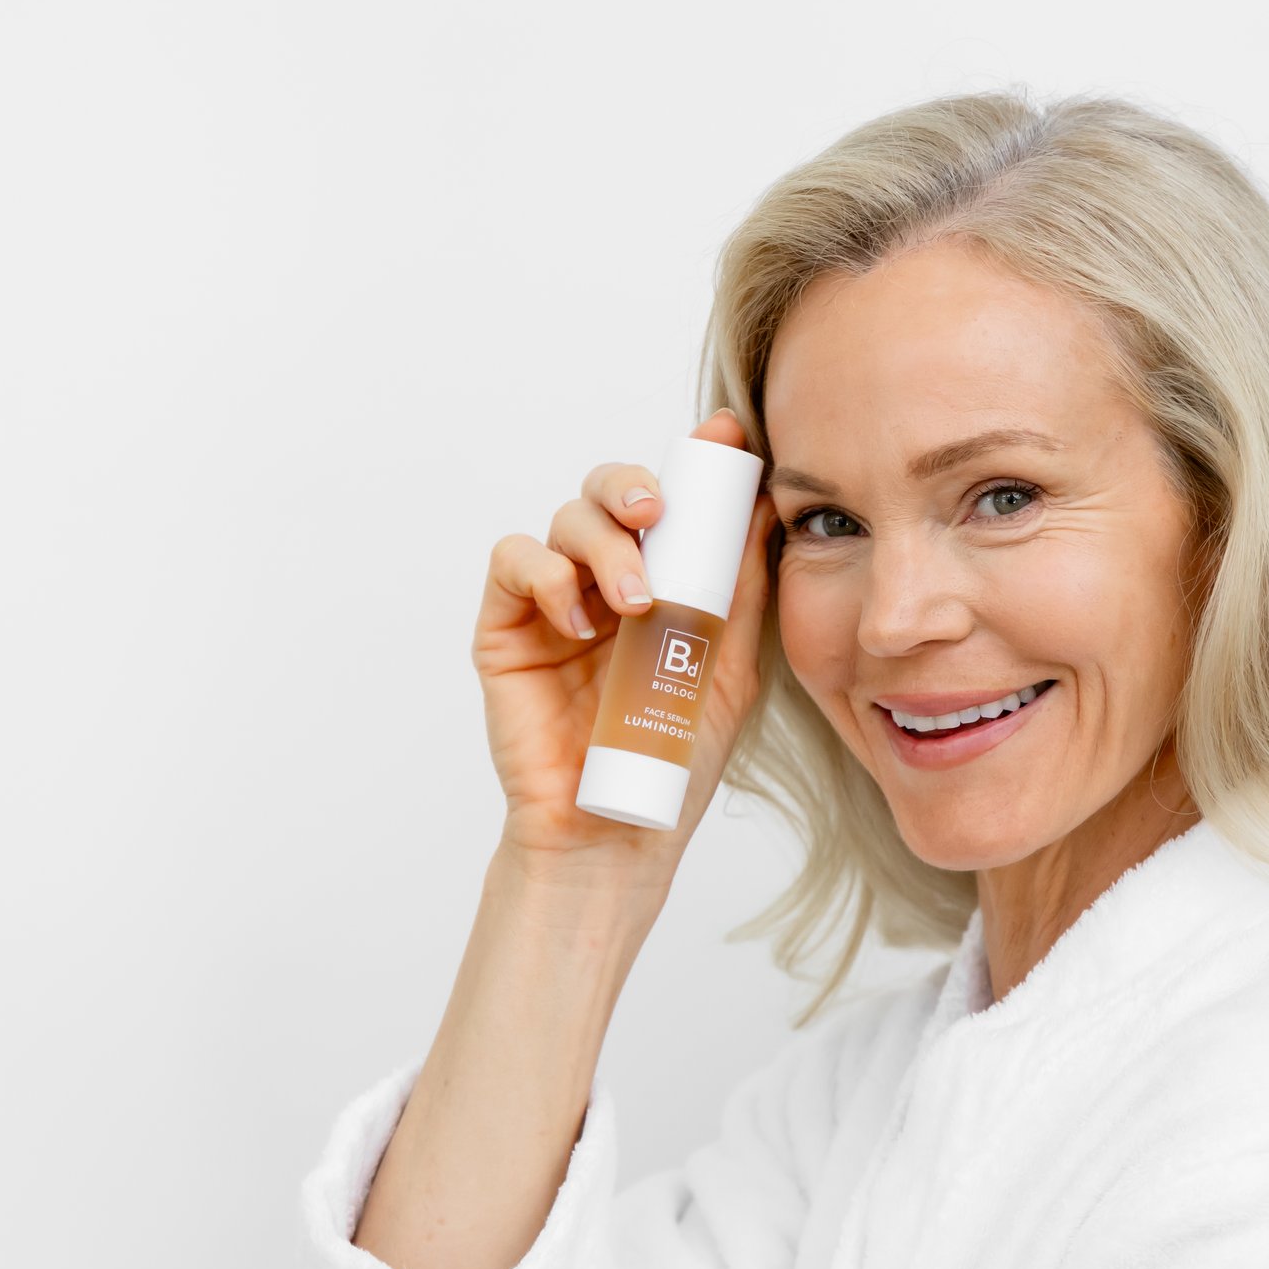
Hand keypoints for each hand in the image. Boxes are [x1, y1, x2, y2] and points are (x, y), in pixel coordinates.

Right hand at [472, 407, 776, 883]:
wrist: (615, 831)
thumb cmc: (671, 759)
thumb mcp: (726, 670)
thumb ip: (740, 593)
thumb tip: (763, 511)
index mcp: (662, 581)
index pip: (672, 503)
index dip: (694, 460)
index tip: (727, 437)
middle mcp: (604, 580)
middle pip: (607, 492)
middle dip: (633, 485)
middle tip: (658, 512)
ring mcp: (553, 601)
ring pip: (564, 519)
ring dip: (602, 544)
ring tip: (634, 601)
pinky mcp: (505, 627)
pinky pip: (512, 562)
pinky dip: (546, 574)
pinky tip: (579, 619)